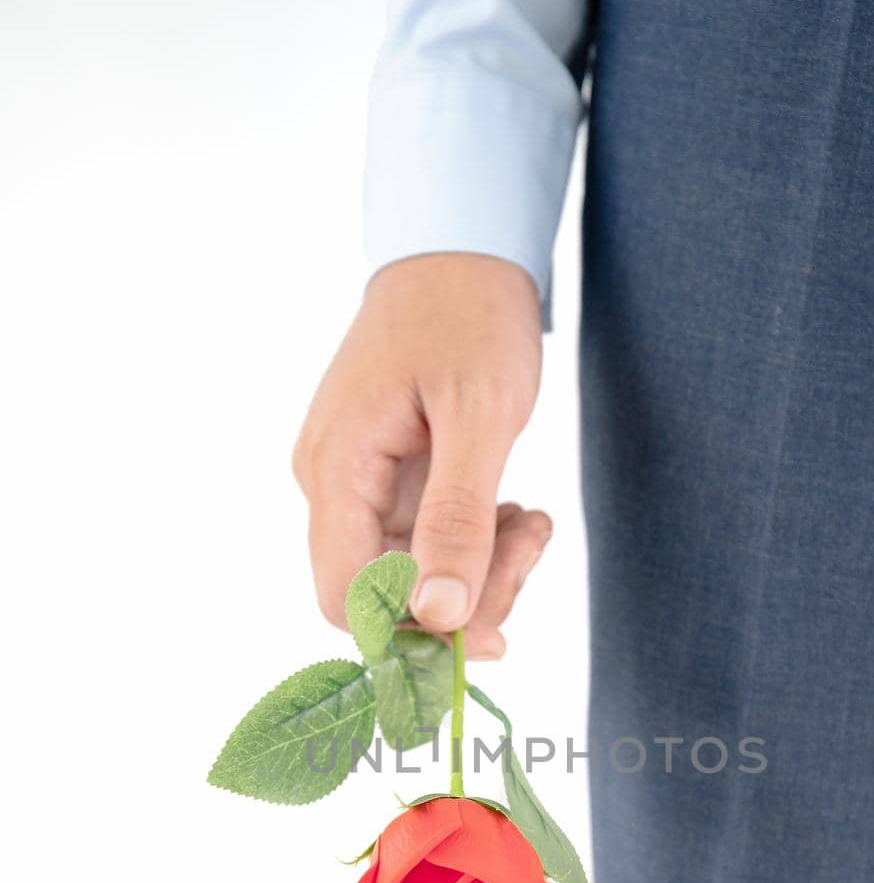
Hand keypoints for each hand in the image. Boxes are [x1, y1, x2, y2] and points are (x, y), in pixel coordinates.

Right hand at [292, 253, 549, 658]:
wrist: (460, 250)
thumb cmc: (469, 317)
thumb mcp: (479, 417)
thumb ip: (458, 520)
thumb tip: (439, 617)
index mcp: (338, 470)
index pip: (348, 600)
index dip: (415, 633)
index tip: (494, 630)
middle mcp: (332, 486)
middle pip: (383, 597)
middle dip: (464, 598)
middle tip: (531, 549)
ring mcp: (355, 484)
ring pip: (410, 576)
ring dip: (480, 569)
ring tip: (532, 522)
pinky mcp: (385, 481)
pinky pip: (423, 543)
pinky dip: (475, 543)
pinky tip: (515, 512)